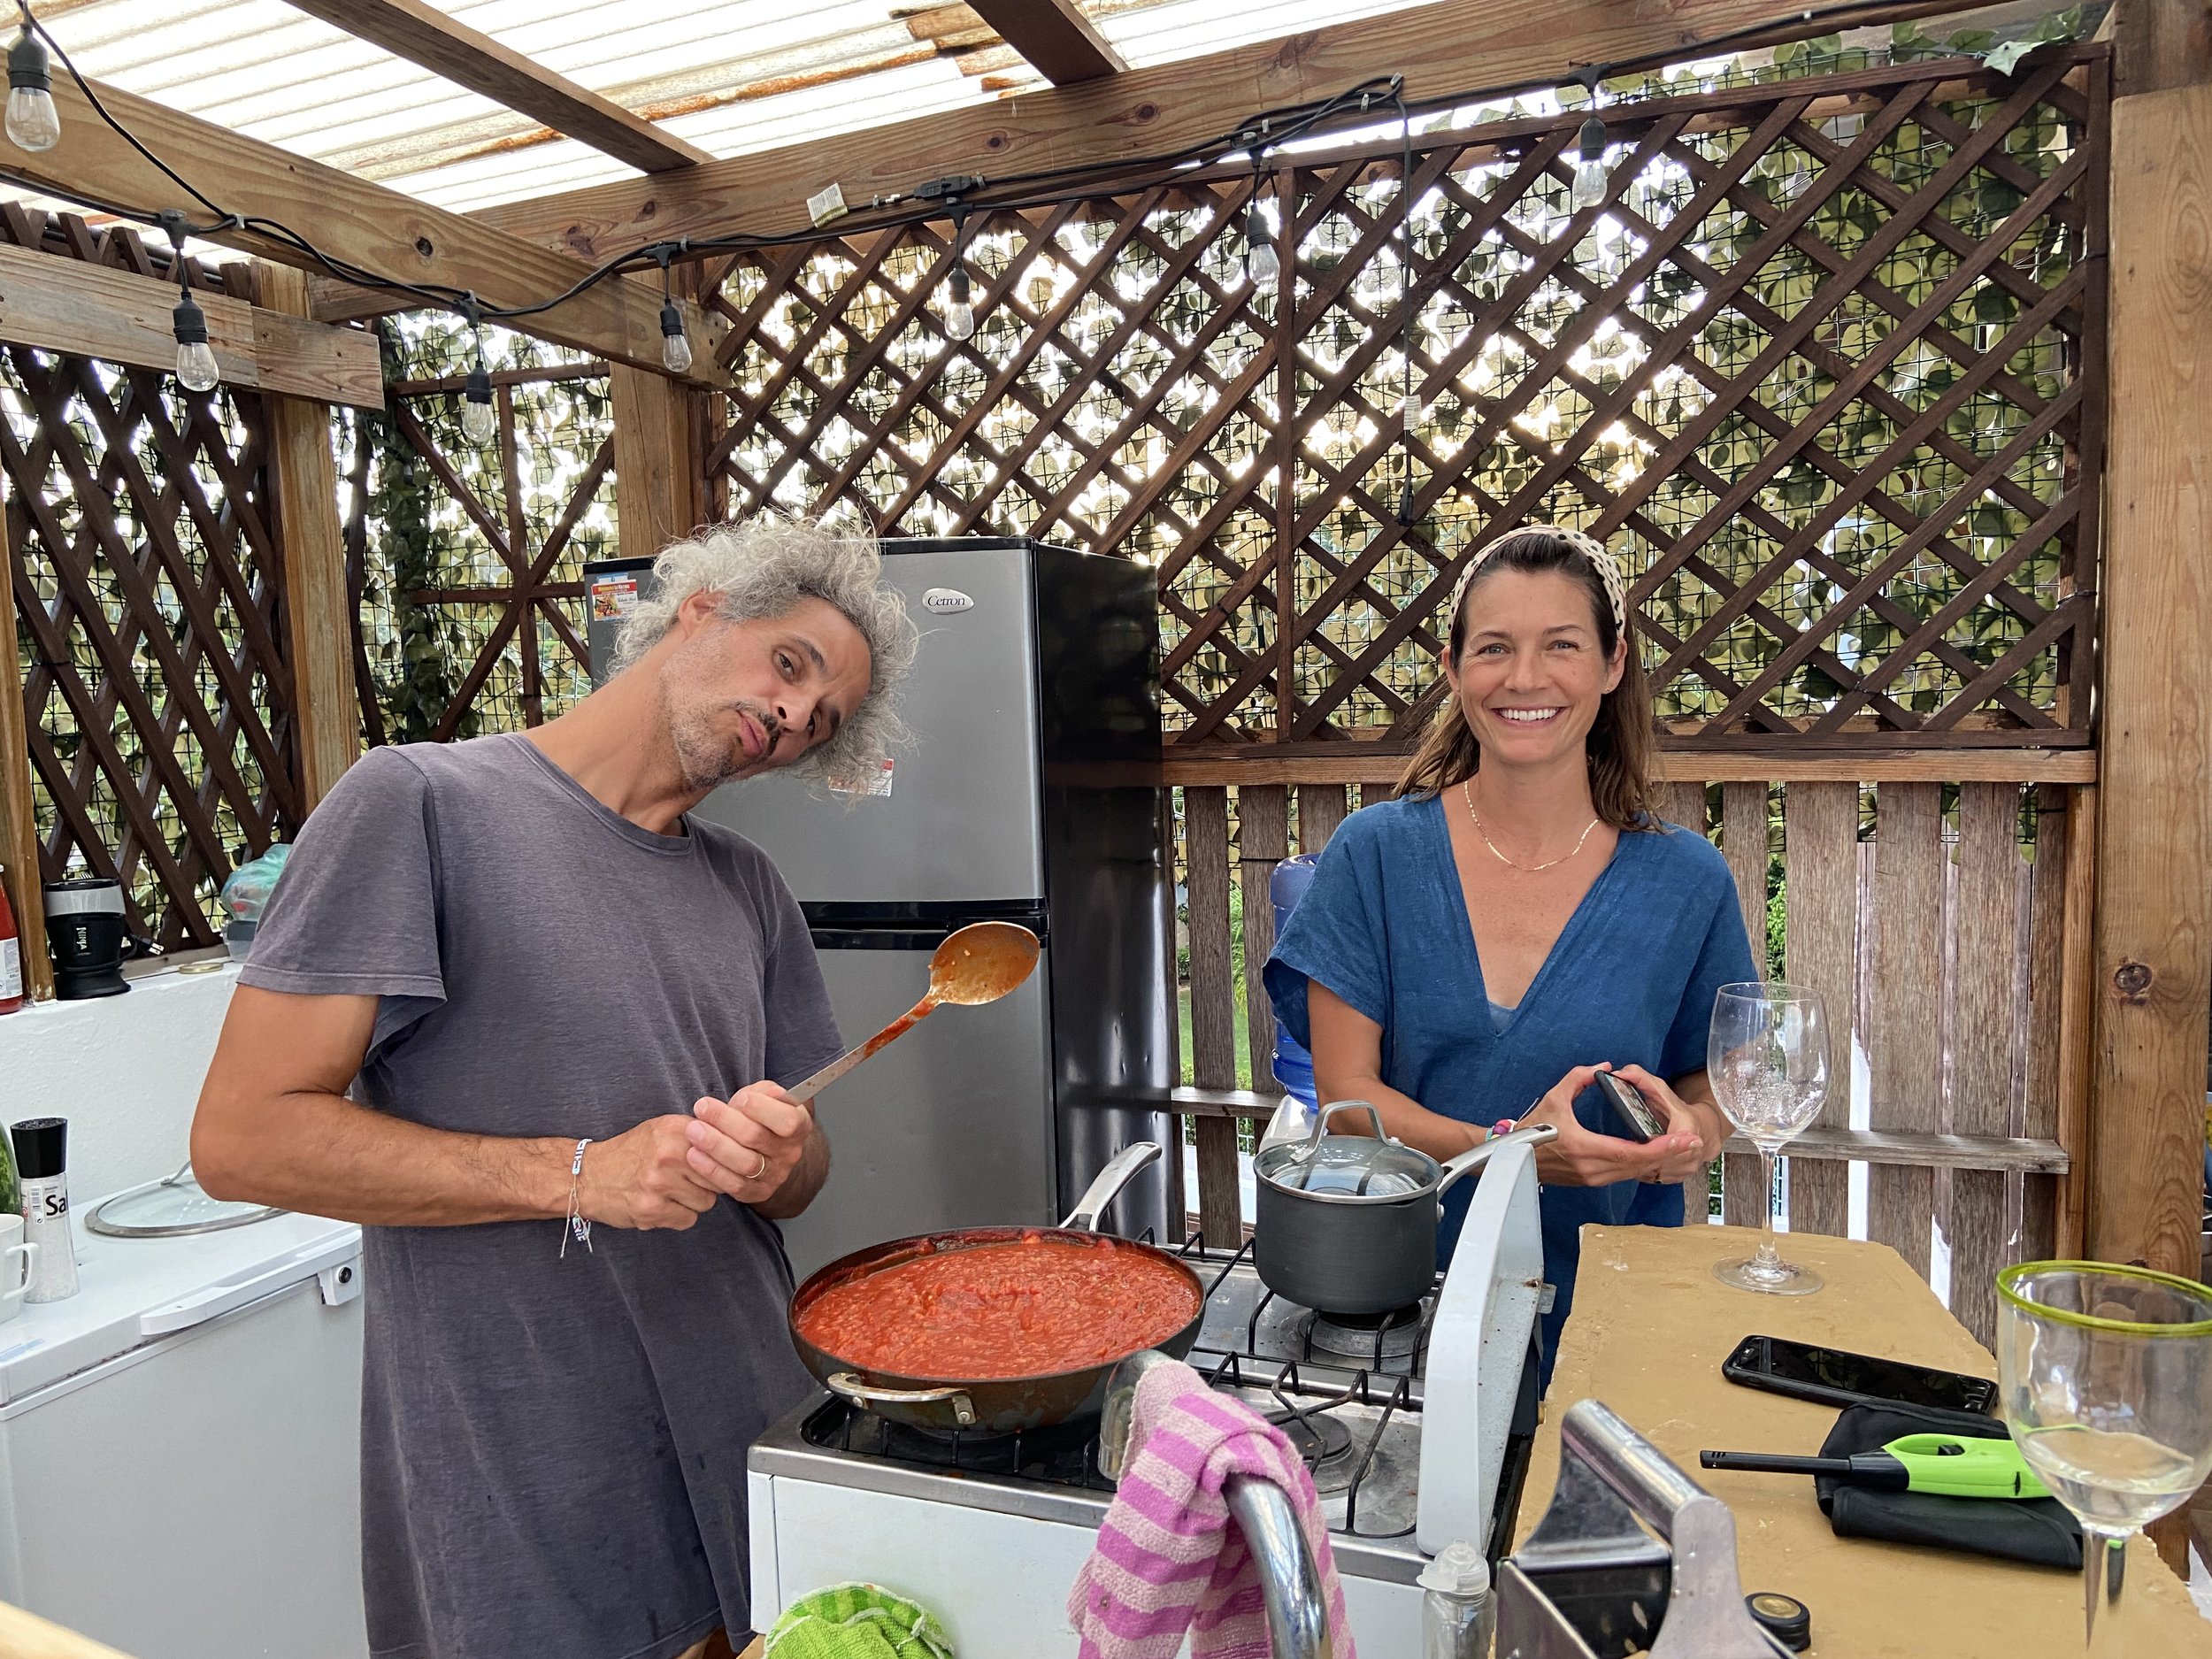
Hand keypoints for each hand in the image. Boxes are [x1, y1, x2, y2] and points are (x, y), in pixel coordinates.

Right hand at [577, 1116, 721, 1229]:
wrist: (588, 1176)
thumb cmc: (631, 1153)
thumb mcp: (661, 1130)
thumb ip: (696, 1134)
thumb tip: (736, 1144)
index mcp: (673, 1130)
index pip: (722, 1149)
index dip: (722, 1160)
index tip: (717, 1165)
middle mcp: (668, 1155)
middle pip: (718, 1177)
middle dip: (709, 1183)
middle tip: (690, 1181)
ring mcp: (659, 1183)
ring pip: (706, 1201)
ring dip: (694, 1201)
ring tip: (674, 1192)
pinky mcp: (651, 1210)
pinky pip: (688, 1219)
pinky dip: (679, 1216)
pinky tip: (664, 1206)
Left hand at [687, 1082, 814, 1204]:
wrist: (768, 1152)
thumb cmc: (762, 1118)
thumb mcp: (767, 1098)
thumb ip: (764, 1092)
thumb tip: (765, 1094)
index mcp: (800, 1126)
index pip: (788, 1120)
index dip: (763, 1108)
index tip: (740, 1098)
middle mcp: (790, 1153)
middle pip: (757, 1138)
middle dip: (725, 1120)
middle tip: (701, 1107)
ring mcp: (775, 1176)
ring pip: (745, 1163)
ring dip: (715, 1145)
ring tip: (693, 1130)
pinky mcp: (756, 1192)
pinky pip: (733, 1184)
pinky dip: (711, 1170)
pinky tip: (693, 1154)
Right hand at [1519, 1064, 1705, 1187]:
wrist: (1514, 1155)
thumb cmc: (1532, 1127)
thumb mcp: (1554, 1097)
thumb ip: (1579, 1078)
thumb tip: (1604, 1067)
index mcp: (1585, 1149)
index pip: (1632, 1152)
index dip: (1660, 1147)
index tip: (1682, 1139)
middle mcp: (1593, 1169)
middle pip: (1640, 1166)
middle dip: (1670, 1155)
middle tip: (1693, 1143)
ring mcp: (1593, 1178)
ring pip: (1635, 1172)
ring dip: (1659, 1161)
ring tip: (1682, 1148)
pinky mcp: (1592, 1180)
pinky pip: (1625, 1173)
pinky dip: (1643, 1164)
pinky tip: (1657, 1154)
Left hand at [1610, 1063, 1725, 1180]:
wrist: (1705, 1128)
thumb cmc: (1680, 1109)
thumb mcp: (1660, 1089)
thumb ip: (1639, 1078)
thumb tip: (1619, 1073)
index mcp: (1687, 1128)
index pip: (1662, 1140)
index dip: (1644, 1142)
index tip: (1628, 1139)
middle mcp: (1690, 1152)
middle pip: (1656, 1159)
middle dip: (1635, 1155)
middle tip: (1614, 1150)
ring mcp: (1686, 1168)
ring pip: (1654, 1171)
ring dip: (1637, 1165)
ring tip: (1622, 1156)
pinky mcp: (1680, 1177)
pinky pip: (1655, 1178)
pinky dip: (1643, 1171)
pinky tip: (1632, 1164)